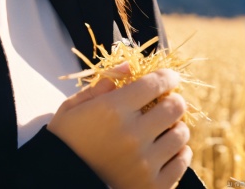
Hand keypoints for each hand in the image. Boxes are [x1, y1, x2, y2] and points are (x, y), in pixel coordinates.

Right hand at [47, 66, 191, 188]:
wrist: (62, 181)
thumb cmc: (67, 140)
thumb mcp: (74, 106)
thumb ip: (101, 85)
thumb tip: (127, 67)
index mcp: (113, 110)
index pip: (154, 84)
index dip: (167, 77)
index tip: (170, 76)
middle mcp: (132, 135)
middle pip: (174, 108)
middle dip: (174, 99)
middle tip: (168, 101)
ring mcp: (145, 164)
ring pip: (181, 135)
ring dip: (176, 126)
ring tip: (166, 127)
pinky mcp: (152, 187)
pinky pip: (181, 165)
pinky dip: (180, 153)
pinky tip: (169, 149)